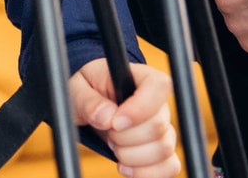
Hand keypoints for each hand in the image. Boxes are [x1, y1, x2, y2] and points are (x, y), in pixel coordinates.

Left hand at [68, 60, 177, 177]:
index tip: (114, 123)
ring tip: (114, 146)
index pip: (159, 86)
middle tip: (108, 132)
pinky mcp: (162, 152)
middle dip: (125, 137)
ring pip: (163, 150)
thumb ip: (89, 100)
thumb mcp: (78, 88)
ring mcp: (164, 129)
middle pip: (158, 126)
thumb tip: (106, 117)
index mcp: (142, 78)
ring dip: (131, 156)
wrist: (90, 105)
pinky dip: (145, 173)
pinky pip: (169, 167)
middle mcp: (159, 104)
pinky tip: (125, 167)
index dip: (140, 109)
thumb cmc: (86, 89)